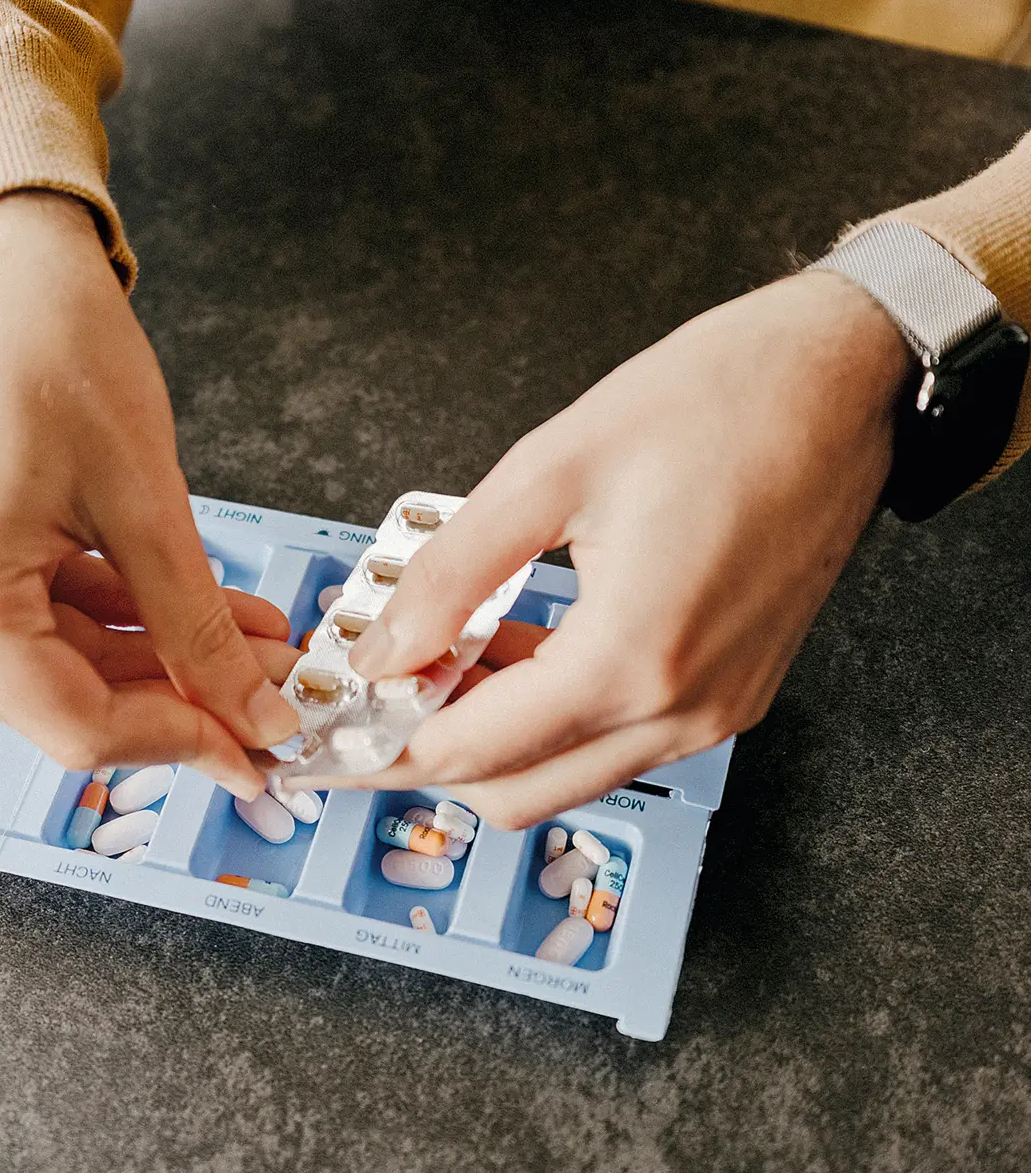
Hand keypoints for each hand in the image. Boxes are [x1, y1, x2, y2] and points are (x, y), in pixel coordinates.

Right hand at [0, 192, 299, 797]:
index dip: (181, 743)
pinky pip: (44, 618)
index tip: (260, 744)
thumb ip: (197, 627)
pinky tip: (206, 614)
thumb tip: (254, 713)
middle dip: (181, 701)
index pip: (75, 727)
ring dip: (163, 661)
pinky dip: (125, 620)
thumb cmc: (47, 342)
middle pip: (67, 703)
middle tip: (275, 695)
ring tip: (258, 644)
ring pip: (63, 665)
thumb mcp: (146, 500)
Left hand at [339, 272, 909, 826]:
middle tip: (381, 692)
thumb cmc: (719, 400)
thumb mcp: (550, 469)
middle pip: (516, 793)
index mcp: (632, 657)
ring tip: (447, 654)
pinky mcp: (736, 693)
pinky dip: (556, 719)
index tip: (329, 737)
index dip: (382, 750)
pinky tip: (519, 648)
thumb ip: (450, 574)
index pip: (472, 750)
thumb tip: (382, 648)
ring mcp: (718, 710)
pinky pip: (621, 742)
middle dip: (432, 756)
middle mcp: (682, 708)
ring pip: (568, 777)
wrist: (843, 379)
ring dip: (496, 738)